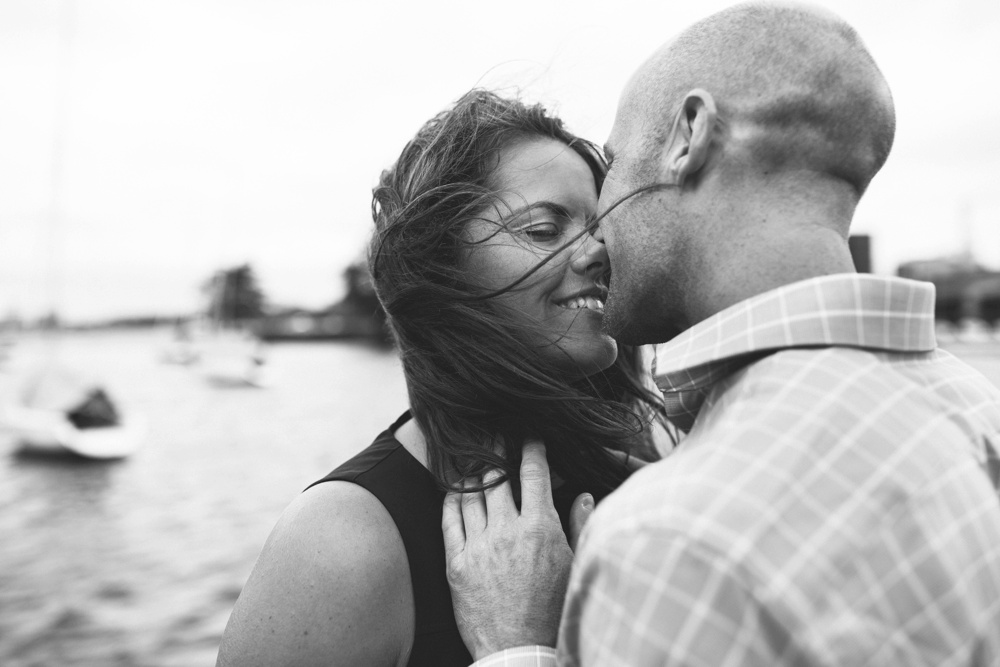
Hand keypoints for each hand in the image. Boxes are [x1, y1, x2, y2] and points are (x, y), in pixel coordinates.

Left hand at [442, 441, 591, 658]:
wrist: (519, 649)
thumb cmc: (552, 610)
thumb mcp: (574, 566)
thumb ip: (577, 525)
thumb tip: (583, 494)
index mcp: (540, 528)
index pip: (534, 474)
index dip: (531, 449)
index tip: (529, 438)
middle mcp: (507, 531)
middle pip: (496, 476)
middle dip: (496, 451)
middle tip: (494, 437)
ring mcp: (479, 545)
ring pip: (471, 494)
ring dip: (472, 472)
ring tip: (473, 459)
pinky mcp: (457, 563)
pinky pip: (449, 520)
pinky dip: (451, 500)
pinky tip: (454, 491)